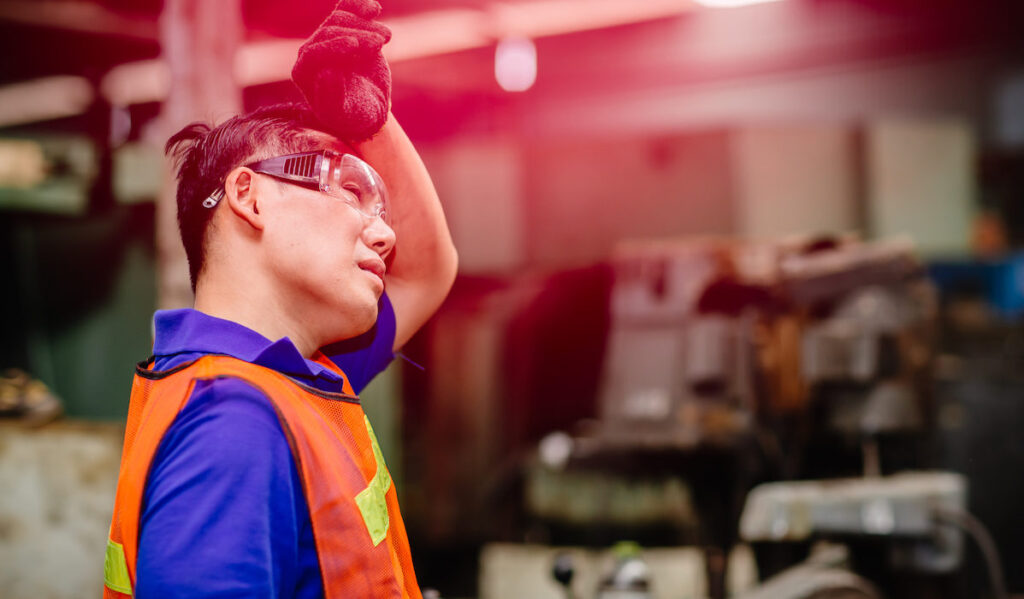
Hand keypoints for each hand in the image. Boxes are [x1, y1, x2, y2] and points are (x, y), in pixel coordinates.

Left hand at [292, 0, 391, 141]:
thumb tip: (327, 73)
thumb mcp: (343, 114)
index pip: (313, 53)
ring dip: (365, 25)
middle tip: (380, 44)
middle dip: (356, 36)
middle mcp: (311, 51)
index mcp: (303, 72)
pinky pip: (348, 9)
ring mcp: (328, 38)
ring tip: (386, 38)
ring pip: (341, 19)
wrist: (370, 108)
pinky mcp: (345, 29)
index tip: (355, 45)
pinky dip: (361, 5)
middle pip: (329, 33)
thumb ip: (331, 97)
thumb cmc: (354, 116)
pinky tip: (375, 8)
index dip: (333, 47)